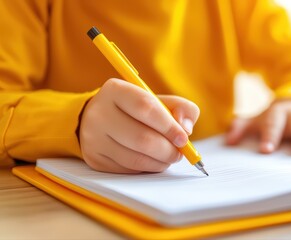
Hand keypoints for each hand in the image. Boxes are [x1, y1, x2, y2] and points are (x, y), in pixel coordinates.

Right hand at [79, 78, 199, 172]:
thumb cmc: (136, 110)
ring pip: (135, 158)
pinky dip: (147, 168)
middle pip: (141, 138)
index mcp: (116, 90)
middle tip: (179, 153)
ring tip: (169, 157)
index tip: (183, 138)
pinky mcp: (95, 158)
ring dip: (160, 162)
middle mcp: (100, 113)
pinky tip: (153, 161)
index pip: (146, 108)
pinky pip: (128, 169)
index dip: (169, 126)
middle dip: (167, 150)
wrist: (100, 120)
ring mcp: (94, 138)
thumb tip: (185, 129)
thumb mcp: (159, 100)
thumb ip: (181, 108)